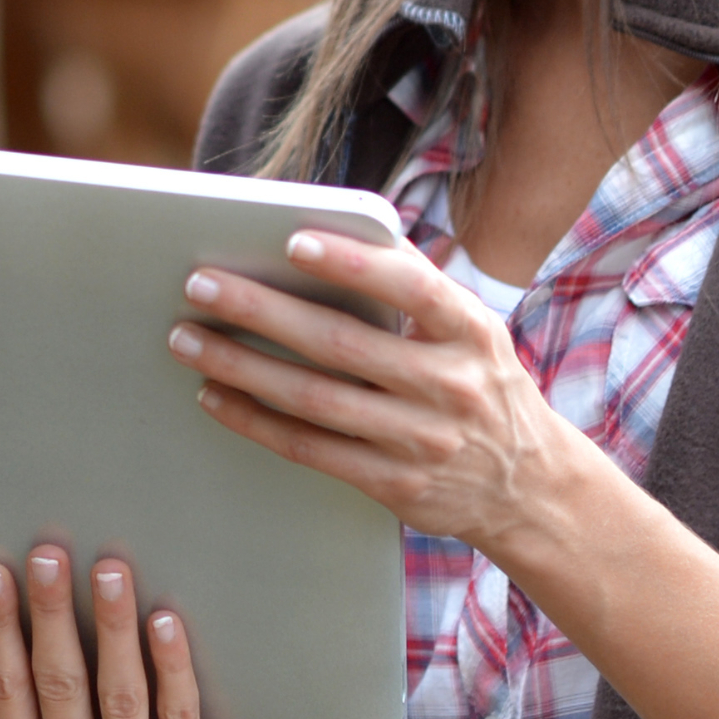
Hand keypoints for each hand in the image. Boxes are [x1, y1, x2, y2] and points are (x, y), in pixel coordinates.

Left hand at [171, 232, 609, 561]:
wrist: (530, 489)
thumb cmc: (482, 386)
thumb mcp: (474, 332)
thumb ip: (418, 287)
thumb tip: (345, 229)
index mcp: (471, 332)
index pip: (412, 288)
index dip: (353, 264)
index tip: (293, 240)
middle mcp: (449, 386)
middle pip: (341, 344)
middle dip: (262, 311)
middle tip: (200, 284)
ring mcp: (421, 441)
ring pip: (314, 399)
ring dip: (242, 366)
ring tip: (188, 338)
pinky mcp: (394, 486)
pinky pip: (311, 450)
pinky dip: (257, 421)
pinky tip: (216, 396)